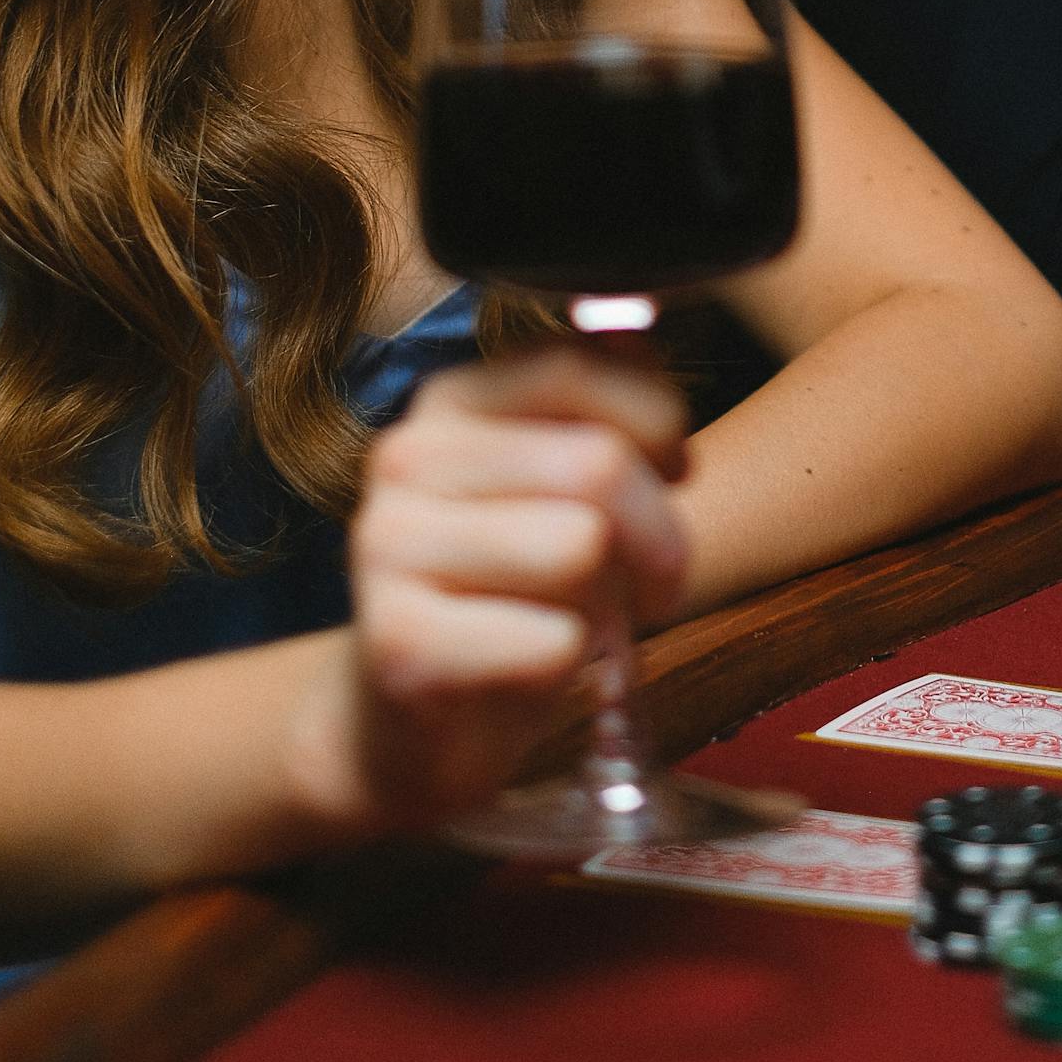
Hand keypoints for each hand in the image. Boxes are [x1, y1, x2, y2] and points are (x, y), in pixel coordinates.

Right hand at [293, 346, 691, 833]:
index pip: (580, 363)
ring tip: (581, 623)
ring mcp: (388, 546)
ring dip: (610, 603)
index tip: (673, 471)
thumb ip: (600, 411)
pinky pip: (553, 641)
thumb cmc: (510, 595)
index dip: (661, 423)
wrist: (404, 726)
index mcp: (451, 400)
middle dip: (661, 533)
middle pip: (598, 462)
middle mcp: (406, 456)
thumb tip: (644, 335)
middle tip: (656, 582)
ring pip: (580, 547)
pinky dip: (570, 666)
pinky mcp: (397, 643)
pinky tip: (528, 670)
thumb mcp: (560, 486)